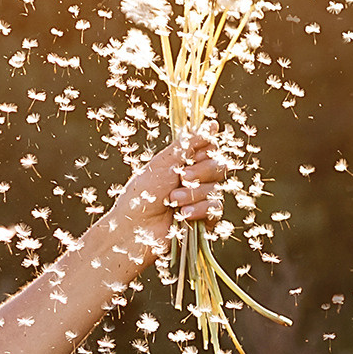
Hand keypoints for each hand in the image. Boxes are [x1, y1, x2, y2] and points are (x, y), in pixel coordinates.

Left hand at [111, 124, 228, 256]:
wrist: (133, 228)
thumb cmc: (141, 195)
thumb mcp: (163, 163)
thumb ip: (188, 144)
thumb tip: (210, 125)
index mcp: (183, 163)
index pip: (211, 149)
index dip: (205, 151)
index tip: (192, 156)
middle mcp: (194, 179)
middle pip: (219, 166)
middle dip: (200, 172)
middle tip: (181, 178)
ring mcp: (200, 199)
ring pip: (216, 188)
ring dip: (194, 194)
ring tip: (172, 201)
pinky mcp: (204, 219)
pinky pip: (216, 208)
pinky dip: (200, 209)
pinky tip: (183, 215)